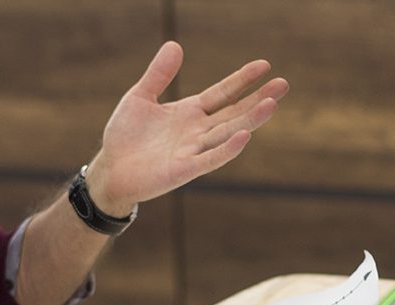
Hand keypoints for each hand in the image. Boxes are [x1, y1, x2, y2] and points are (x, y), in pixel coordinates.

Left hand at [85, 41, 287, 214]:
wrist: (111, 169)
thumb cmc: (126, 136)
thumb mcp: (140, 97)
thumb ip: (158, 74)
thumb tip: (175, 45)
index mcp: (190, 113)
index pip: (223, 93)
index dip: (243, 80)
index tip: (265, 66)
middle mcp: (198, 131)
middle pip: (234, 113)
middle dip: (258, 99)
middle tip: (284, 85)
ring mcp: (193, 151)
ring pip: (227, 133)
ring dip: (250, 120)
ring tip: (271, 105)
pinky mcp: (184, 170)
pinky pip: (210, 158)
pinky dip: (227, 149)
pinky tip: (244, 136)